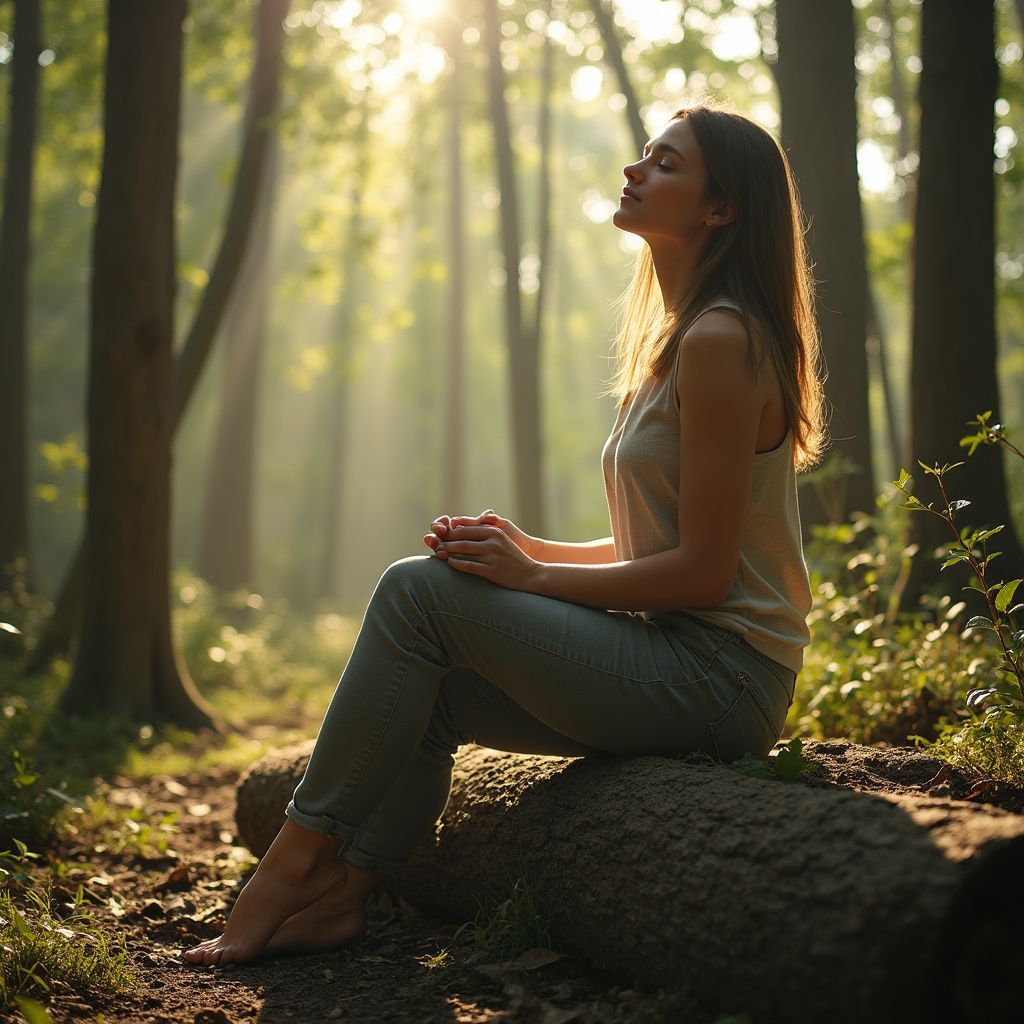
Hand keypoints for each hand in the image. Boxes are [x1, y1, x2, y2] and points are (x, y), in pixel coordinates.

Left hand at [423, 509, 537, 560]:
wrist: (531, 574)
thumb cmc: (513, 558)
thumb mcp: (501, 540)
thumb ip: (485, 534)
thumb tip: (463, 529)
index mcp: (494, 532)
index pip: (467, 528)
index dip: (451, 531)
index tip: (440, 534)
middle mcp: (493, 541)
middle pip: (462, 538)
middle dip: (446, 540)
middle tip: (434, 543)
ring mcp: (492, 556)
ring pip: (463, 551)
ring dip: (448, 551)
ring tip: (438, 552)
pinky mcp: (492, 570)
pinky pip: (469, 566)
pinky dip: (456, 563)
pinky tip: (449, 563)